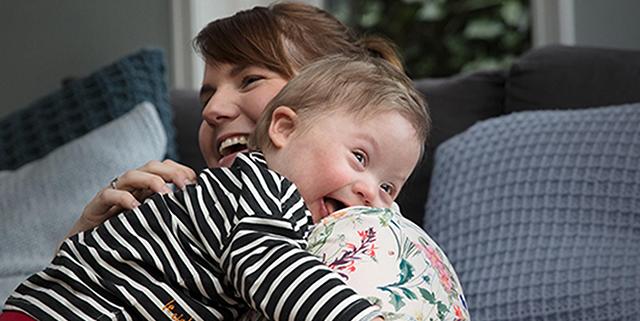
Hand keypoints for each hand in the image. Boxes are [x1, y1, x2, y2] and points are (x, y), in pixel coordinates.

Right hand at [65, 159, 196, 237]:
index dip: (181, 170)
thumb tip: (199, 216)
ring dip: (151, 180)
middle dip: (171, 171)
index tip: (196, 183)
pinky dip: (123, 198)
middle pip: (151, 166)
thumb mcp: (151, 224)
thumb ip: (169, 215)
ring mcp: (112, 194)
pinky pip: (109, 195)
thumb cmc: (125, 238)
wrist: (87, 254)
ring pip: (131, 175)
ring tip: (166, 194)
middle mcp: (130, 187)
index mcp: (145, 188)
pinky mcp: (95, 207)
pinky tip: (136, 208)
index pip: (165, 168)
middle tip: (186, 184)